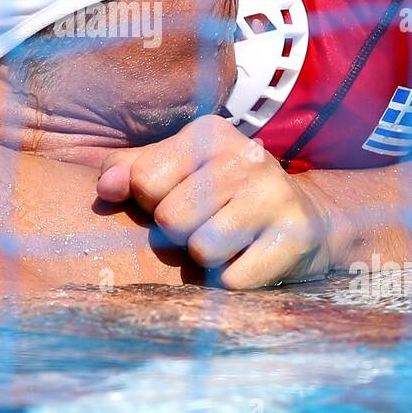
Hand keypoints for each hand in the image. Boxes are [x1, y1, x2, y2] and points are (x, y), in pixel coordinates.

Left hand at [96, 115, 332, 287]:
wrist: (306, 220)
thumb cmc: (223, 196)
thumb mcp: (177, 170)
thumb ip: (130, 171)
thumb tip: (105, 188)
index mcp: (209, 133)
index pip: (143, 180)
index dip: (151, 202)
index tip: (179, 198)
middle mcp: (244, 156)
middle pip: (170, 219)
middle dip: (180, 233)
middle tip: (208, 223)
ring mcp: (273, 194)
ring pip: (201, 250)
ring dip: (207, 258)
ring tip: (230, 240)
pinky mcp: (294, 236)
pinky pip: (232, 279)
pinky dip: (233, 279)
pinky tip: (250, 258)